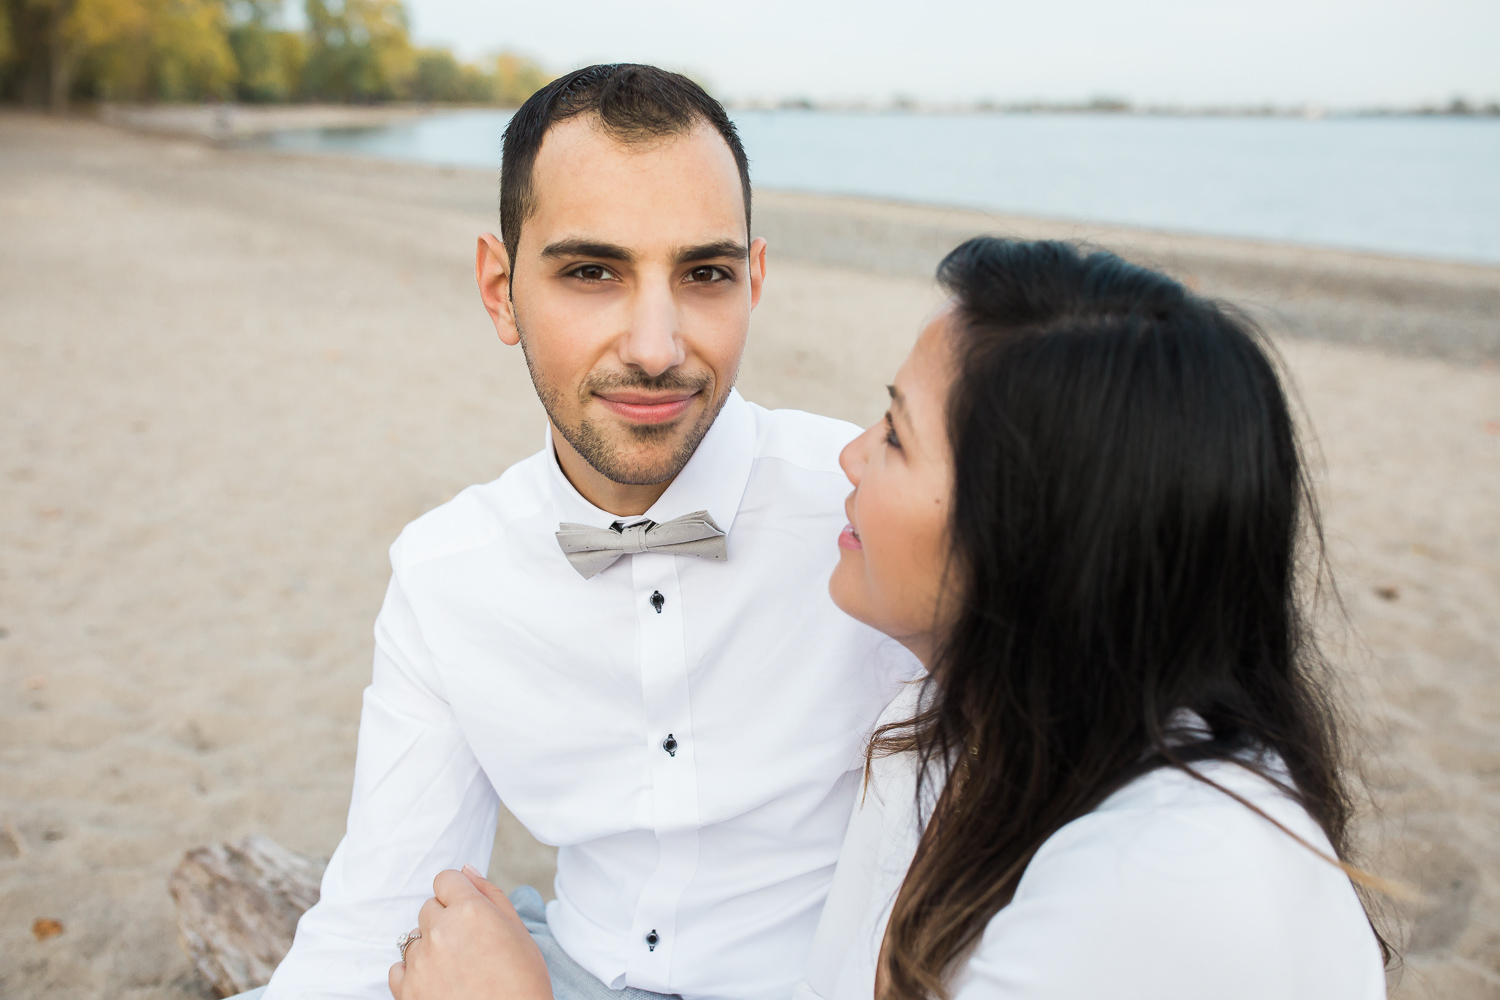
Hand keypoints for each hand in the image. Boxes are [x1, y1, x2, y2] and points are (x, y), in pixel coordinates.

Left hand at [389, 865, 552, 999]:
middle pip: (429, 908)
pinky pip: (398, 969)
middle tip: (469, 947)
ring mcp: (420, 962)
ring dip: (430, 947)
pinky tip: (438, 984)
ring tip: (456, 970)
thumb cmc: (523, 983)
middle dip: (445, 920)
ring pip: (414, 938)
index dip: (458, 894)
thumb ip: (490, 894)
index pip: (446, 879)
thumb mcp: (518, 931)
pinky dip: (414, 973)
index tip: (469, 913)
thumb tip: (466, 869)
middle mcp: (440, 931)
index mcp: (470, 910)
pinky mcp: (406, 990)